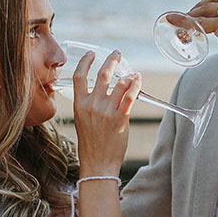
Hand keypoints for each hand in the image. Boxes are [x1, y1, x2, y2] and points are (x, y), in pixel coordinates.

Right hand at [71, 49, 140, 176]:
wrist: (97, 163)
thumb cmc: (90, 144)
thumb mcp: (83, 121)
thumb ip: (90, 105)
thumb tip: (103, 91)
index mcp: (79, 105)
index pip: (79, 76)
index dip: (85, 61)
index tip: (92, 53)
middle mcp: (92, 105)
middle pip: (103, 74)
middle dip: (112, 60)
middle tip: (117, 54)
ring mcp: (106, 111)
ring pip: (119, 84)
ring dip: (128, 75)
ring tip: (133, 73)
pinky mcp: (120, 119)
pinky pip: (130, 97)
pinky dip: (135, 85)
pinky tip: (138, 79)